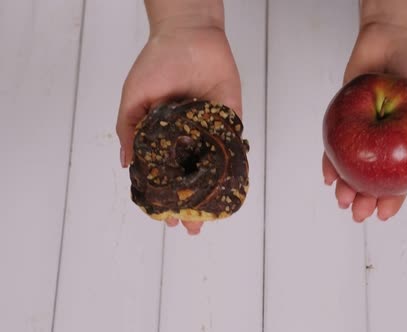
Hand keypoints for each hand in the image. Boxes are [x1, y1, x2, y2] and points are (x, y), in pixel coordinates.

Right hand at [116, 22, 241, 234]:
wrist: (189, 36)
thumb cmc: (157, 63)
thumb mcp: (134, 99)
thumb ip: (130, 130)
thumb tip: (126, 164)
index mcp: (165, 135)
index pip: (165, 173)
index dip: (165, 197)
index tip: (165, 219)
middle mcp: (188, 137)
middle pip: (191, 178)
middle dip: (191, 205)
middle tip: (190, 229)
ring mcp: (210, 131)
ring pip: (214, 169)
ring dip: (213, 194)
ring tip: (210, 219)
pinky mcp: (231, 120)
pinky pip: (235, 148)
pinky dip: (235, 168)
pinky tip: (232, 189)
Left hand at [322, 22, 406, 221]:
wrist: (393, 36)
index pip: (401, 179)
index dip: (393, 199)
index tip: (384, 215)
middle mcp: (384, 142)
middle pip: (372, 178)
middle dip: (364, 199)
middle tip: (358, 214)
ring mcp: (362, 131)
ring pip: (351, 166)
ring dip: (345, 186)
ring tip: (342, 199)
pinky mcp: (343, 117)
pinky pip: (334, 143)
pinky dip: (330, 160)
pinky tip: (328, 175)